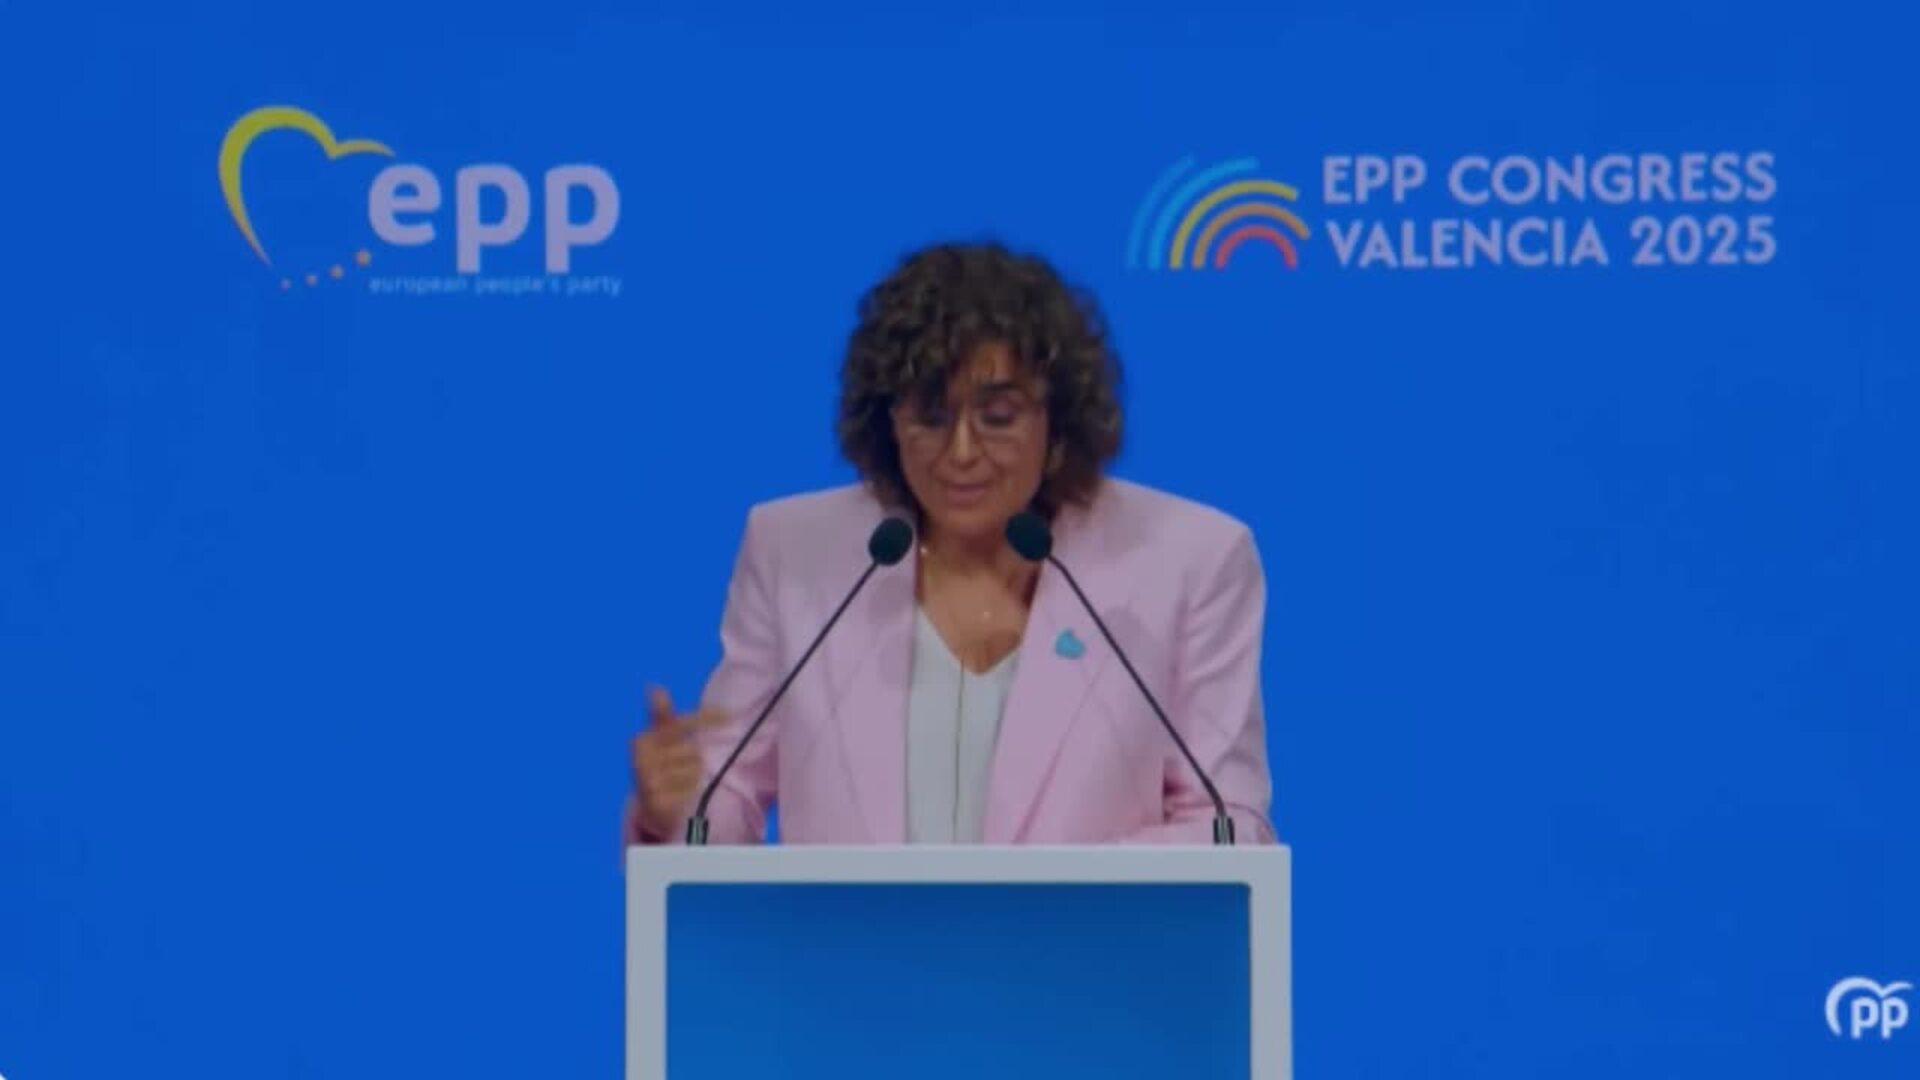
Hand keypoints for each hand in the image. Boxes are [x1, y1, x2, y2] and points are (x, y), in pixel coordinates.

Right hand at [629, 687, 724, 837]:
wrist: (649, 802)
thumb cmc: (660, 761)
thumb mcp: (660, 737)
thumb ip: (661, 714)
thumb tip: (655, 686)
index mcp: (641, 740)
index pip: (682, 723)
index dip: (708, 718)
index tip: (731, 715)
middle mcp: (641, 760)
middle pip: (692, 749)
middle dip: (695, 756)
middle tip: (683, 765)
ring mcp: (648, 783)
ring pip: (695, 770)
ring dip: (695, 775)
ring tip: (681, 780)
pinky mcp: (658, 803)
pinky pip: (691, 790)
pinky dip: (692, 791)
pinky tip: (682, 794)